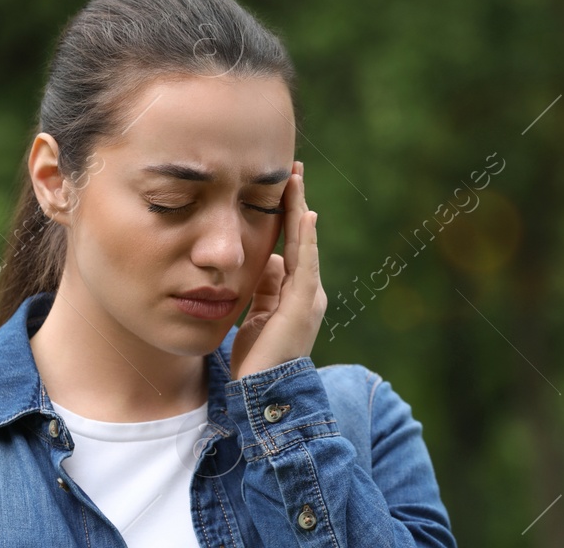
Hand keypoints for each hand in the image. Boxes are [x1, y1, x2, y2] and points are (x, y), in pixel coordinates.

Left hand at [230, 160, 325, 380]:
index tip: (281, 186)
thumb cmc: (255, 361)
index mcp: (293, 293)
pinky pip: (305, 263)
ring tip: (295, 179)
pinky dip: (305, 238)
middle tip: (292, 169)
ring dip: (299, 210)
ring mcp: (308, 297)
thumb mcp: (255, 315)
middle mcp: (307, 291)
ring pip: (304, 244)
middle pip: (300, 238)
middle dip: (295, 203)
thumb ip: (262, 289)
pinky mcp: (303, 305)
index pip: (290, 245)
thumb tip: (265, 261)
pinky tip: (304, 215)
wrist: (262, 395)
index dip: (285, 216)